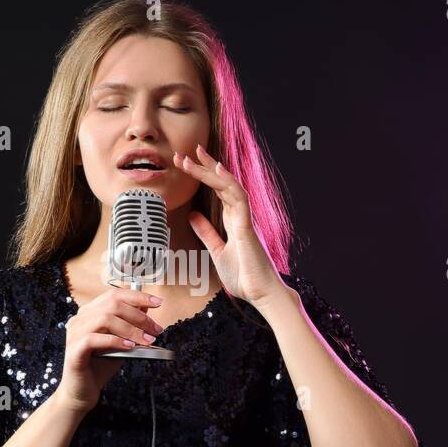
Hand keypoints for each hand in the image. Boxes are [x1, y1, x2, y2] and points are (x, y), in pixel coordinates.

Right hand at [54, 285, 165, 414]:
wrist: (82, 392)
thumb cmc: (100, 366)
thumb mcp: (121, 342)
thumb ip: (130, 325)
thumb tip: (147, 308)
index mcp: (89, 313)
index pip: (114, 295)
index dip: (137, 296)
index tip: (158, 303)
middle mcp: (79, 319)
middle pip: (112, 304)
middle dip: (139, 315)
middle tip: (156, 330)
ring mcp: (74, 334)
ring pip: (104, 319)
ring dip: (130, 329)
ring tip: (146, 341)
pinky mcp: (74, 350)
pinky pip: (94, 339)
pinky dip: (115, 341)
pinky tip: (129, 347)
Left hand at [175, 143, 289, 306]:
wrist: (261, 294)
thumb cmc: (244, 276)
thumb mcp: (218, 251)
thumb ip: (207, 233)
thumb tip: (193, 216)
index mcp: (234, 220)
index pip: (218, 191)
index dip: (204, 175)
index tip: (187, 162)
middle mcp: (241, 216)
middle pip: (222, 183)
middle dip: (205, 166)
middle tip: (186, 152)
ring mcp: (245, 220)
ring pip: (229, 187)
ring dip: (212, 170)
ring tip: (196, 155)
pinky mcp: (248, 228)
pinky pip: (240, 200)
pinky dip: (229, 184)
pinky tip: (219, 171)